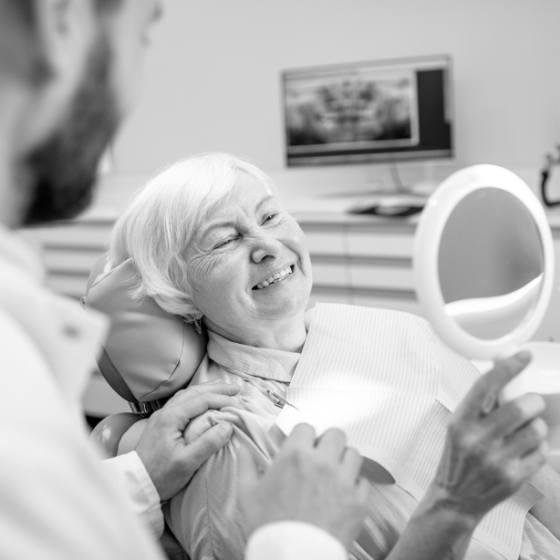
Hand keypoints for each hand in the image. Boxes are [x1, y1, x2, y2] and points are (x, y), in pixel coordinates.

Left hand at [135, 382, 238, 500]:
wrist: (134, 486)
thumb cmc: (160, 476)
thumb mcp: (187, 463)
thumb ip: (208, 443)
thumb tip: (227, 426)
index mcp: (171, 418)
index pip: (201, 400)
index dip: (221, 399)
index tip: (238, 402)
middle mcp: (165, 412)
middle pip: (194, 392)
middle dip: (216, 388)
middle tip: (235, 388)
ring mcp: (161, 417)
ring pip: (187, 395)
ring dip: (206, 390)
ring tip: (222, 390)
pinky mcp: (160, 424)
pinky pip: (181, 402)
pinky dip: (196, 397)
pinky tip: (201, 401)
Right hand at [236, 424, 369, 548]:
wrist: (292, 558)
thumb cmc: (269, 527)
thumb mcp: (247, 494)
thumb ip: (245, 465)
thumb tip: (242, 449)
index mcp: (295, 455)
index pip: (307, 427)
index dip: (304, 437)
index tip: (303, 446)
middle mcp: (322, 462)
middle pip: (336, 434)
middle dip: (328, 443)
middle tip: (322, 456)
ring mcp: (343, 481)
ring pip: (353, 454)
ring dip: (344, 461)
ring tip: (335, 473)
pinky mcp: (358, 501)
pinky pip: (363, 482)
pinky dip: (355, 486)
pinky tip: (344, 494)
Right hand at [432, 351, 547, 522]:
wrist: (455, 498)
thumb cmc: (458, 456)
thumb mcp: (459, 425)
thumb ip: (480, 402)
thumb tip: (501, 368)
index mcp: (460, 421)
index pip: (486, 386)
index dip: (508, 367)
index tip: (524, 355)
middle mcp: (477, 439)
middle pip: (521, 407)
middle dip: (532, 402)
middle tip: (530, 405)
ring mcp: (496, 460)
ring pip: (536, 429)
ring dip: (536, 426)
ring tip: (524, 432)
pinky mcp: (514, 478)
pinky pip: (542, 452)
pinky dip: (538, 448)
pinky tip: (523, 451)